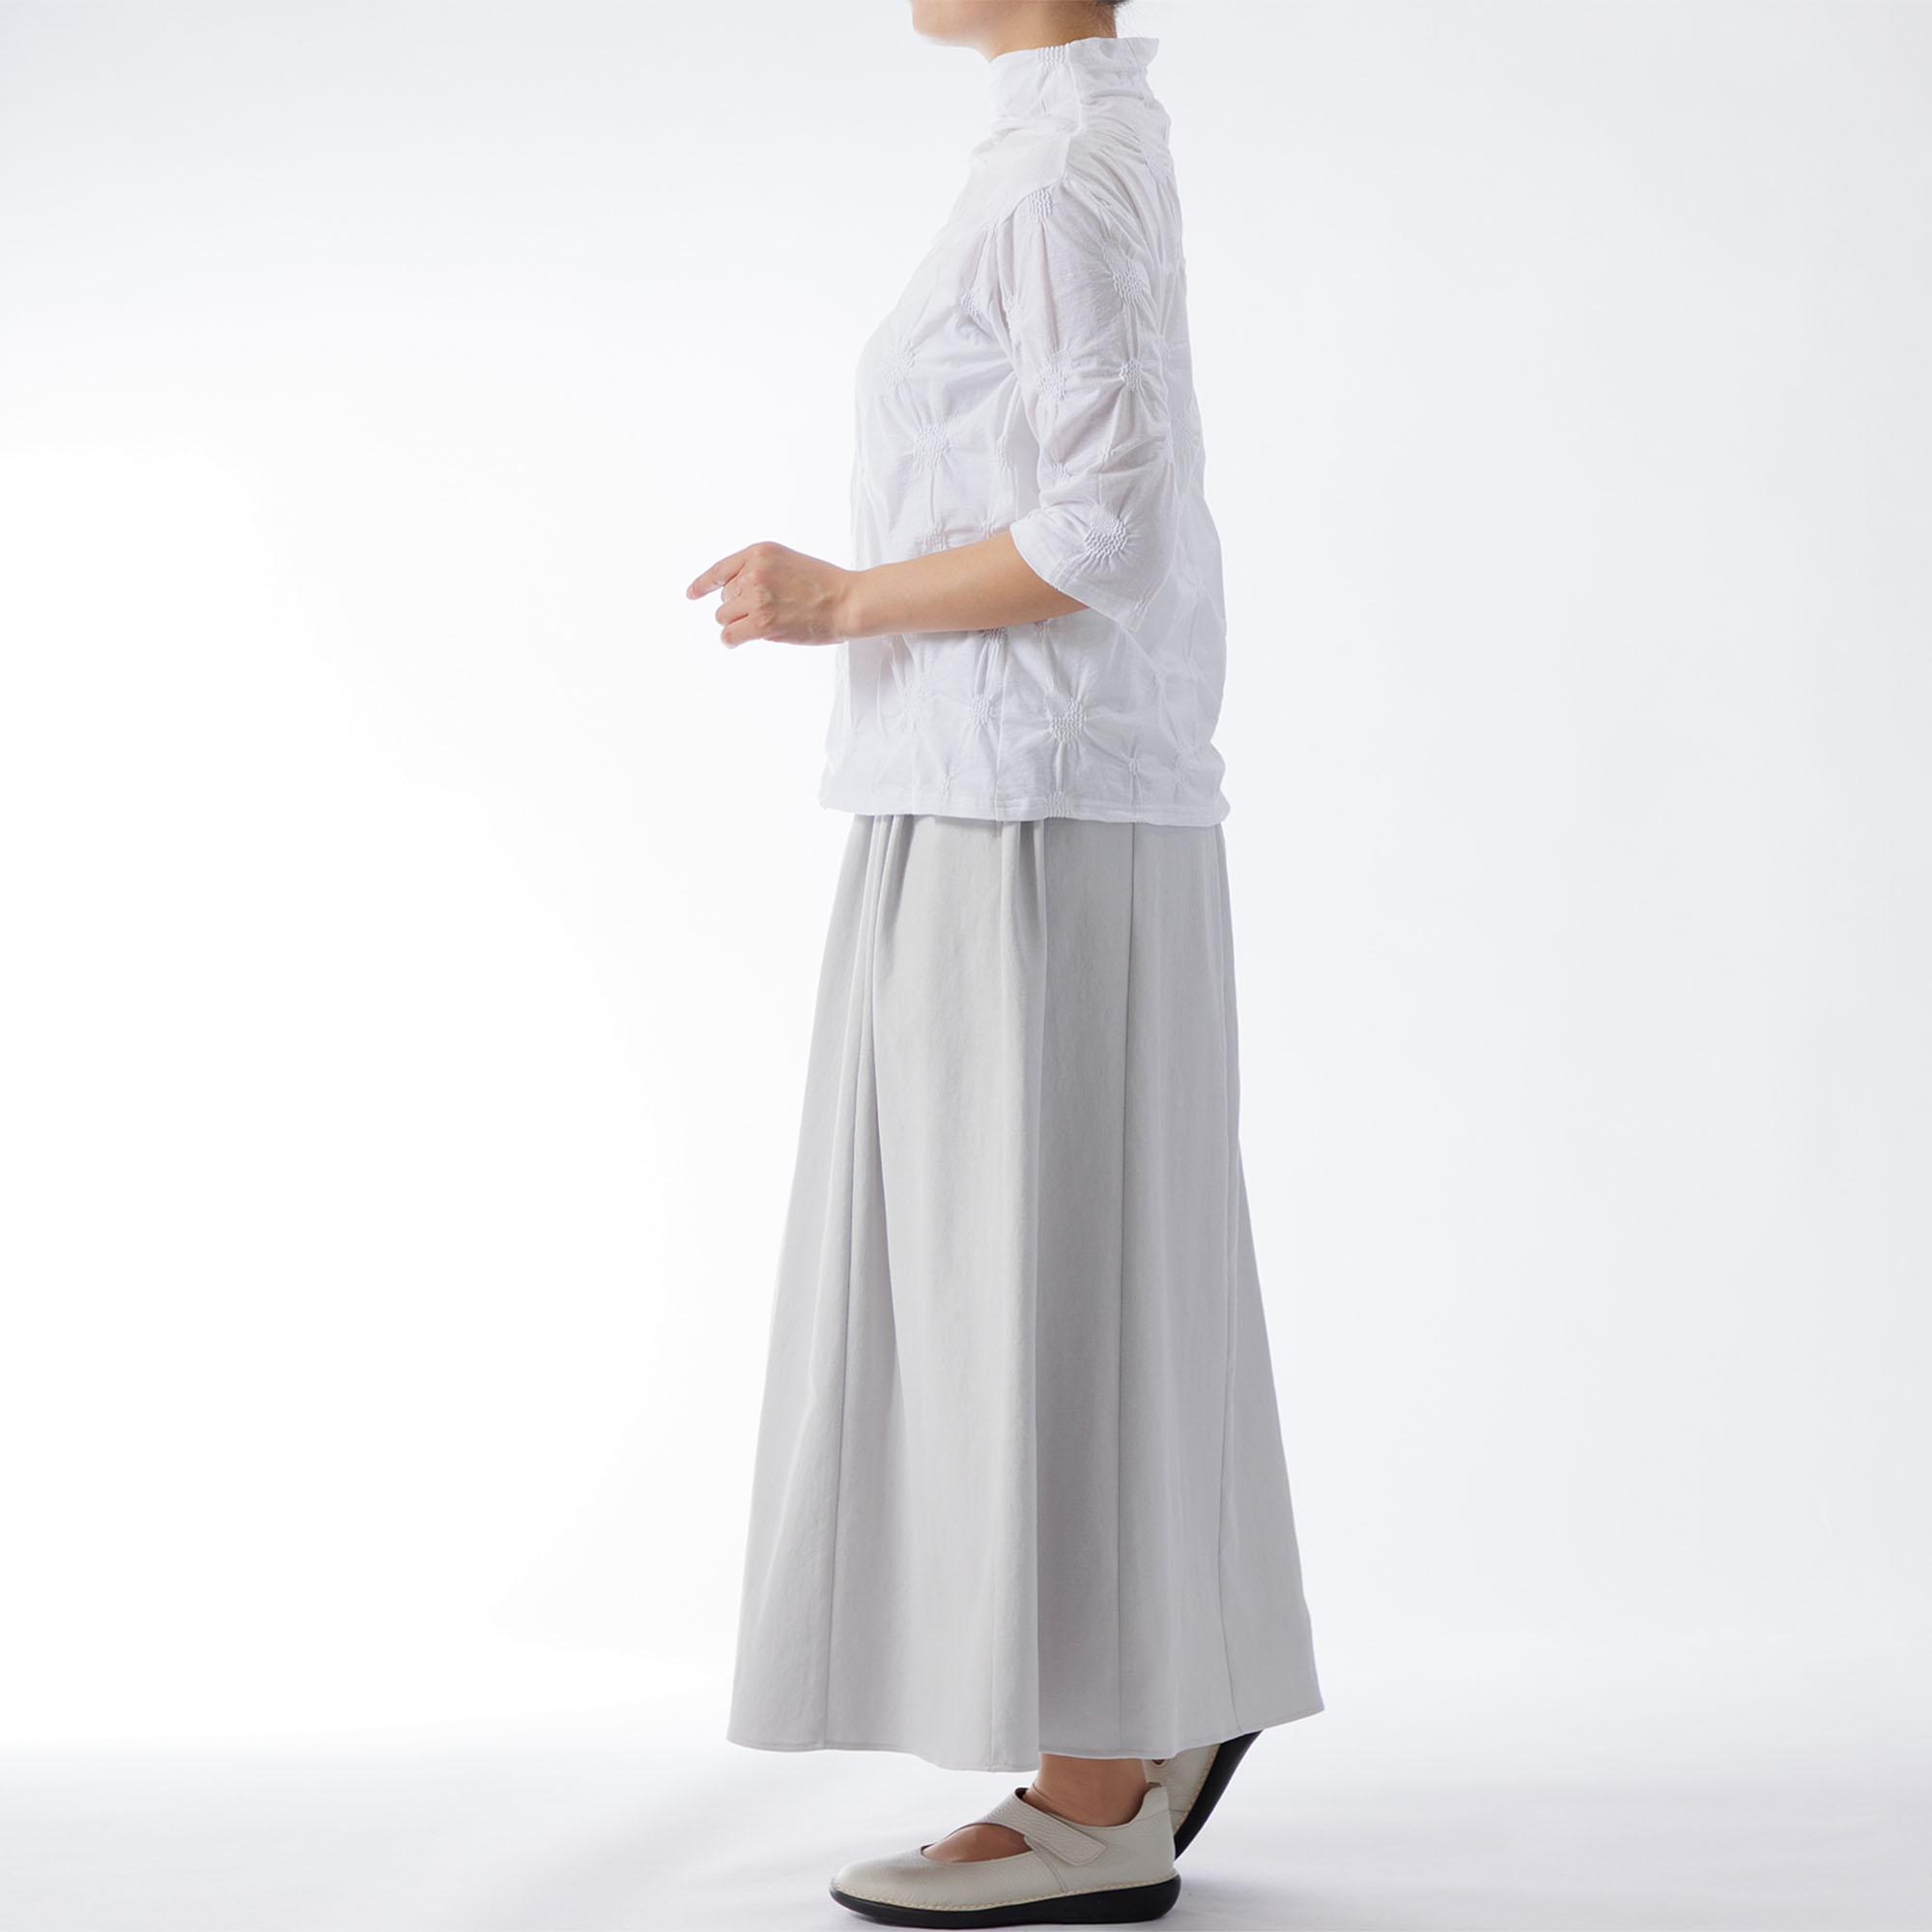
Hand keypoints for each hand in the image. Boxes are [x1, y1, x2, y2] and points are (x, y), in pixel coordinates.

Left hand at [686, 541, 857, 647]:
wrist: (848, 600)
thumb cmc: (826, 586)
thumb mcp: (789, 562)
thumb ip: (761, 573)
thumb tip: (736, 601)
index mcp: (760, 552)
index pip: (721, 569)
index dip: (703, 584)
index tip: (692, 594)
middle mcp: (754, 571)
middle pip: (724, 597)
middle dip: (738, 608)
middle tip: (767, 612)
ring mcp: (757, 596)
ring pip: (725, 616)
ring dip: (739, 624)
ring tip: (764, 624)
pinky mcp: (762, 621)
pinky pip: (730, 635)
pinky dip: (732, 640)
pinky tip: (739, 641)